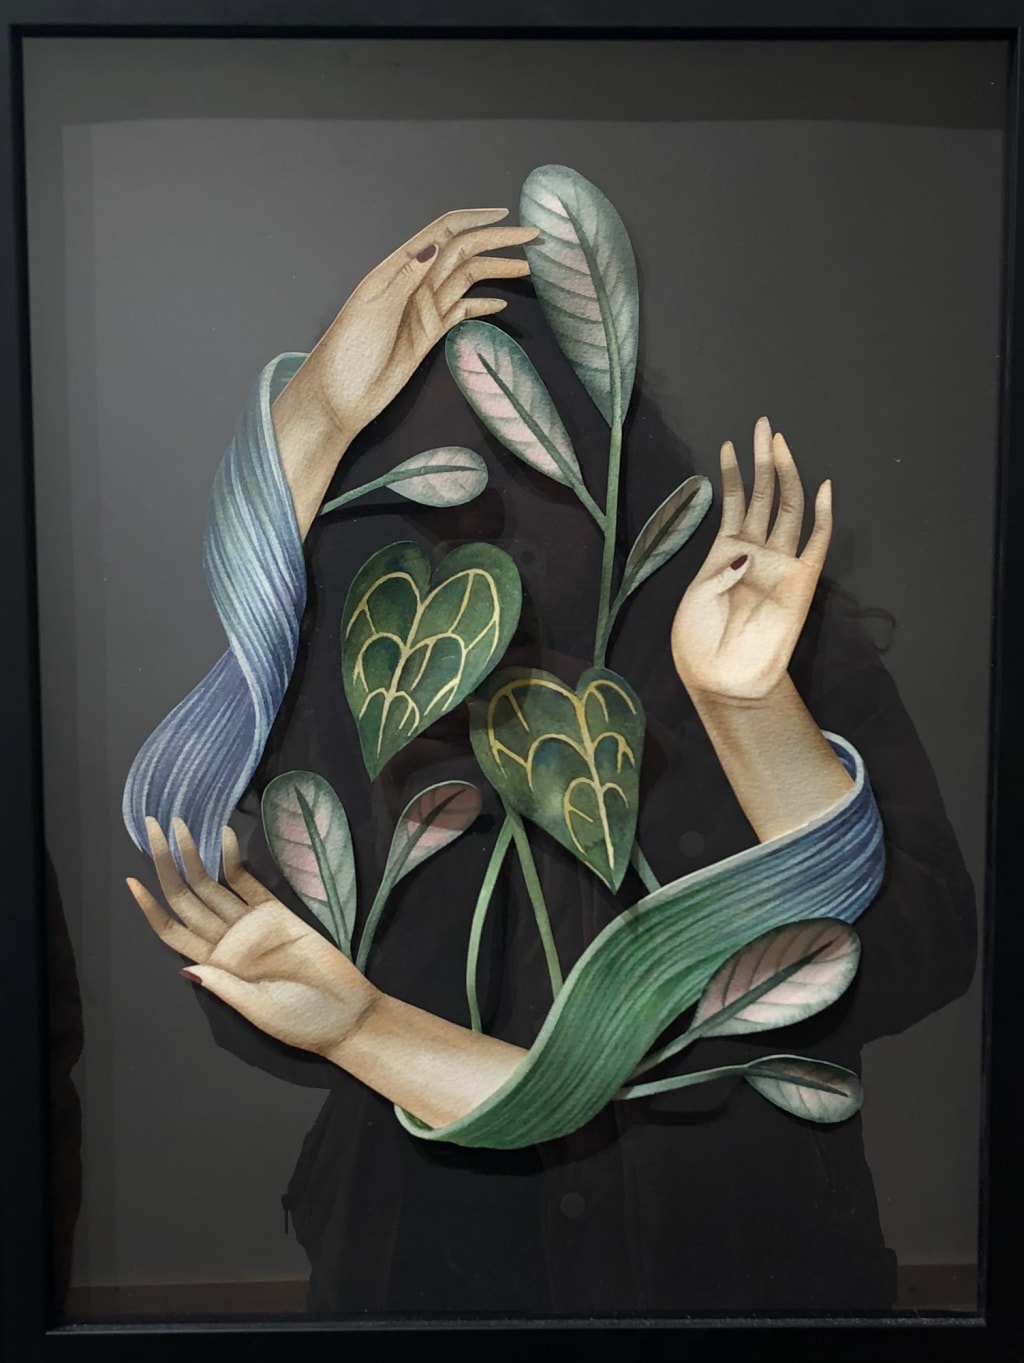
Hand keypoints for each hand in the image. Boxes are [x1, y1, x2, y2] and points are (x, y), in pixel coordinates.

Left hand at [126, 818, 376, 1056]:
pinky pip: (248, 883)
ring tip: (178, 825)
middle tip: (152, 829)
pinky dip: (234, 860)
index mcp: (215, 966)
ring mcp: (250, 924)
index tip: (132, 881)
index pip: (173, 930)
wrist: (346, 1013)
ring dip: (193, 856)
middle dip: (167, 865)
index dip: (151, 907)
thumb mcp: (258, 1011)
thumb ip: (224, 985)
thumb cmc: (301, 1020)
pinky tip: (223, 837)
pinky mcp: (277, 912)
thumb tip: (185, 969)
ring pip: (212, 885)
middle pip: (187, 899)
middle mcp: (226, 941)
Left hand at [271, 206, 536, 532]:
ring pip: (468, 279)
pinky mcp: (431, 333)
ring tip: (529, 269)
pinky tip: (502, 302)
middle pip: (463, 252)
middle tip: (533, 239)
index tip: (506, 215)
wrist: (341, 395)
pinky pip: (462, 311)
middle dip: (498, 242)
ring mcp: (425, 308)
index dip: (474, 219)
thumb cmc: (350, 350)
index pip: (443, 232)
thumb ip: (407, 277)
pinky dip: (482, 304)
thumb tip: (436, 246)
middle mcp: (416, 282)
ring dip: (498, 270)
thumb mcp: (376, 308)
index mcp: (400, 268)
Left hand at [671, 417, 831, 702]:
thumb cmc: (700, 639)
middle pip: (766, 495)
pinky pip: (817, 543)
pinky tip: (823, 486)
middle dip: (763, 459)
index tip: (729, 443)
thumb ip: (723, 565)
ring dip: (785, 473)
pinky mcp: (801, 581)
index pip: (735, 502)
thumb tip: (746, 550)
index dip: (732, 472)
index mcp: (725, 552)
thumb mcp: (698, 594)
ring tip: (778, 440)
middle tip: (763, 424)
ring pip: (787, 508)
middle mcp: (755, 551)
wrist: (722, 678)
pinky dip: (823, 516)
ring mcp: (779, 563)